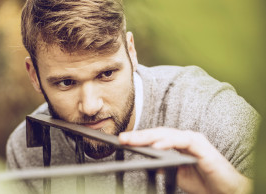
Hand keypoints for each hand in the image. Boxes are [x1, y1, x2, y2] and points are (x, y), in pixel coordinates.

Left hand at [118, 127, 251, 193]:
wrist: (226, 190)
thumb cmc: (204, 181)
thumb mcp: (177, 173)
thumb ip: (164, 165)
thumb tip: (149, 162)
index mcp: (178, 144)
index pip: (155, 138)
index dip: (139, 139)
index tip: (122, 141)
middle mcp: (184, 139)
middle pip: (158, 133)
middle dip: (139, 136)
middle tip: (122, 138)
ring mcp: (193, 140)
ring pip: (167, 133)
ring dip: (149, 137)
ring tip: (134, 141)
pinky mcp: (202, 145)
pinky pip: (183, 141)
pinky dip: (169, 142)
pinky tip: (157, 146)